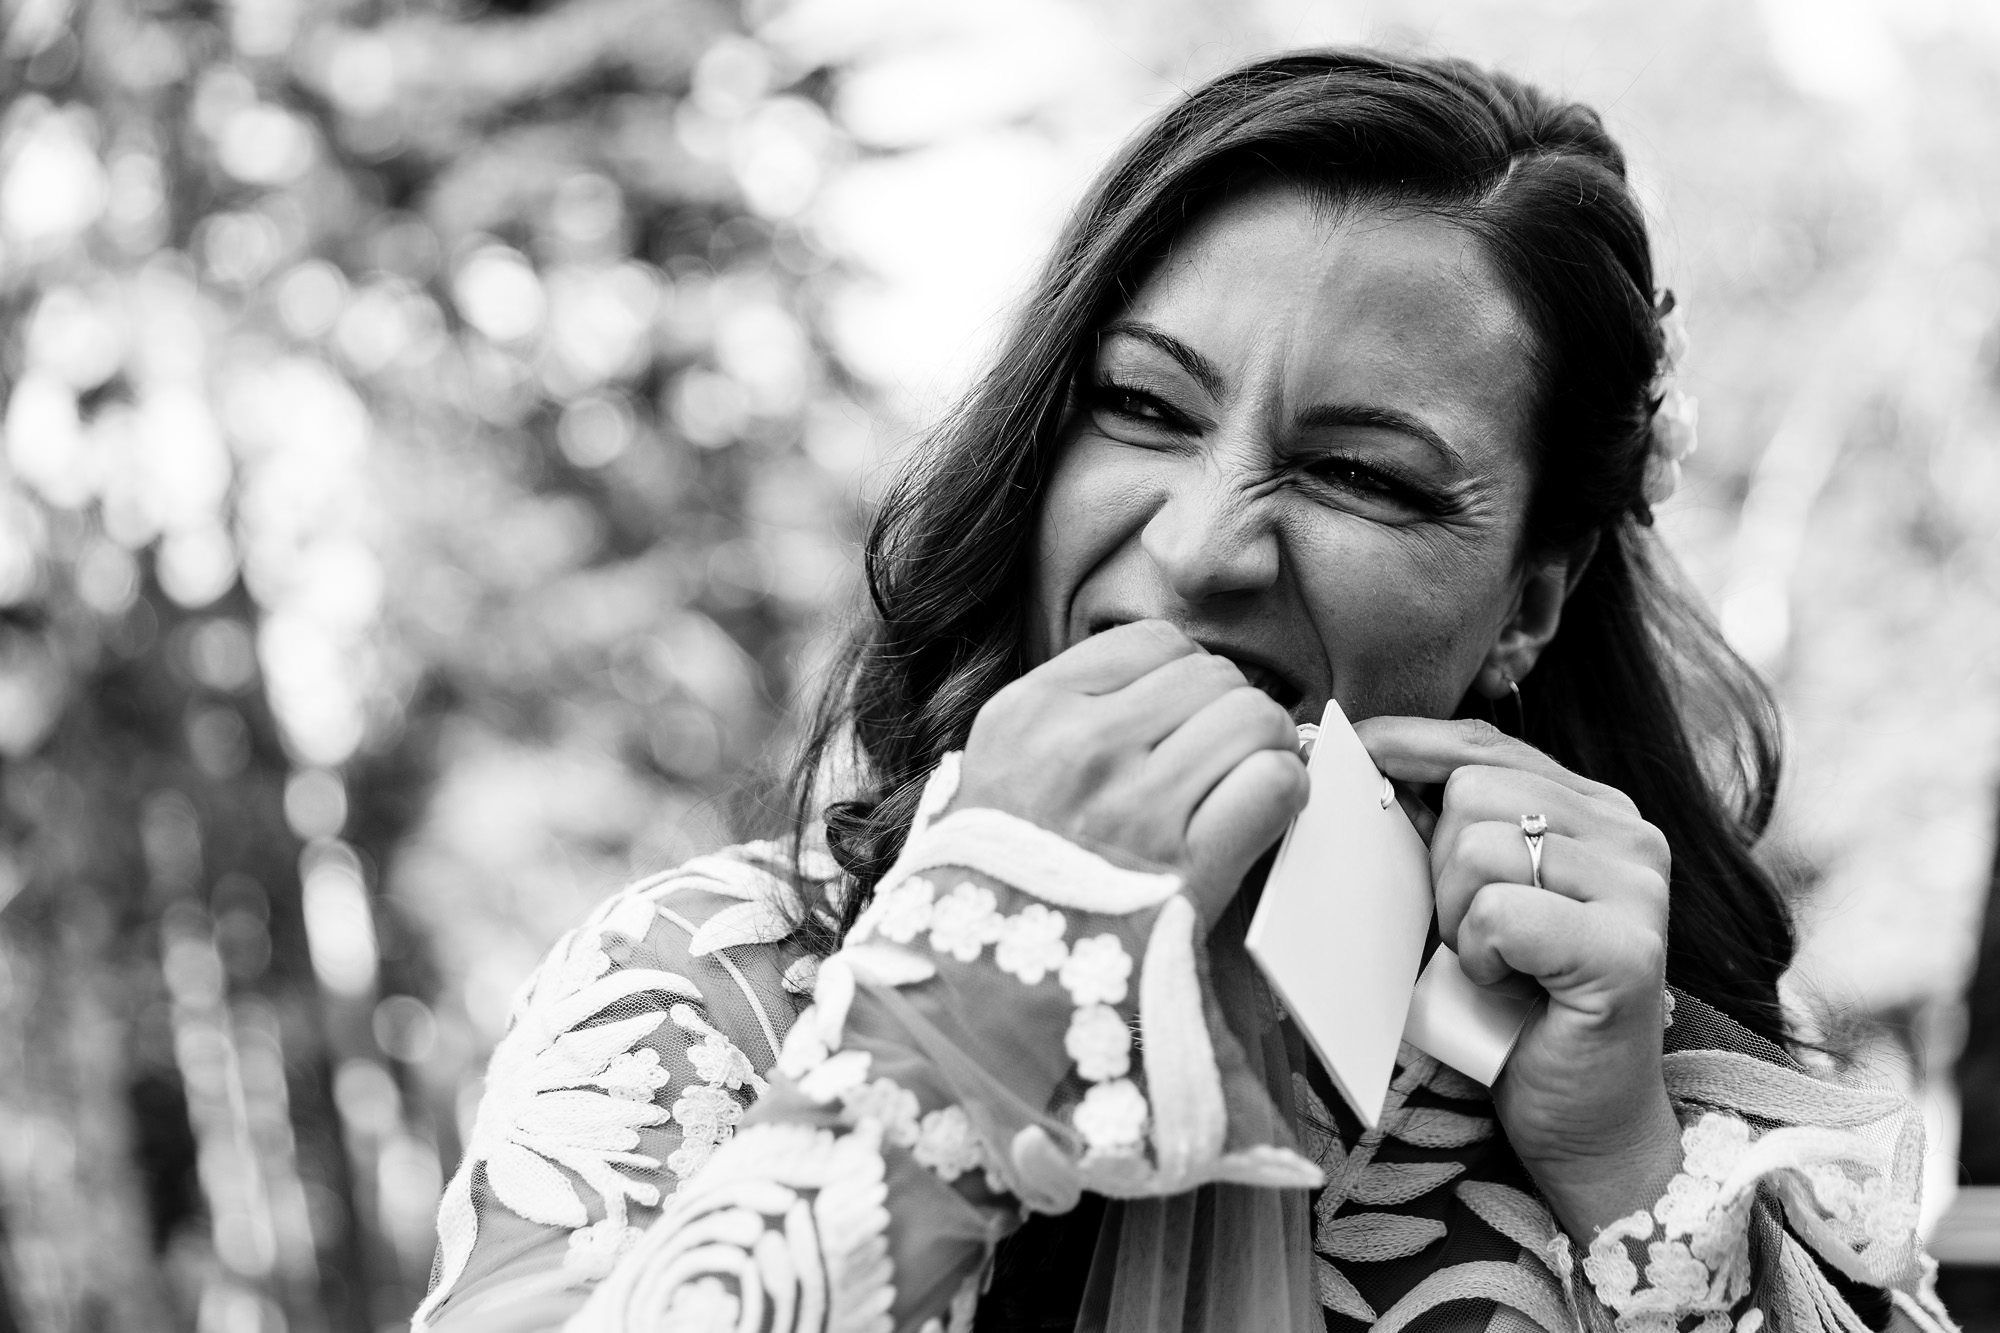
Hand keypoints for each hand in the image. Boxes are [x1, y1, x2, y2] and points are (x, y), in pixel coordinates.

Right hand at [957, 620, 1307, 923]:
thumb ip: (1060, 716)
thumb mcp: (988, 771)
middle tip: (1223, 753)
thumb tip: (1162, 679)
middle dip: (1231, 708)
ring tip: (1246, 778)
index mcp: (1029, 713)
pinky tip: (1265, 811)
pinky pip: (1273, 781)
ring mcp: (1135, 804)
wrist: (988, 993)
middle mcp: (1080, 747)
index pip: (1152, 643)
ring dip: (1266, 747)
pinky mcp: (1187, 866)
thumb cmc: (995, 884)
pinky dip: (1285, 791)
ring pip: (1253, 718)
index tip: (1185, 714)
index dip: (1184, 675)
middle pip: (1212, 675)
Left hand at [1356, 715, 1682, 1239]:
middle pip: (1472, 788)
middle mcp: (1631, 834)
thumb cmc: (1514, 1009)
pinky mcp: (1627, 950)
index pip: (1485, 741)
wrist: (1581, 1121)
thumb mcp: (1471, 897)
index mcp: (1596, 808)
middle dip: (1437, 865)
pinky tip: (1504, 985)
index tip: (1350, 750)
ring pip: (1476, 847)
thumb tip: (1362, 762)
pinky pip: (1498, 913)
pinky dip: (1478, 955)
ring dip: (1456, 917)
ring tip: (1490, 963)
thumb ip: (1446, 828)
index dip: (1408, 744)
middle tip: (1467, 932)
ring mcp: (1638, 889)